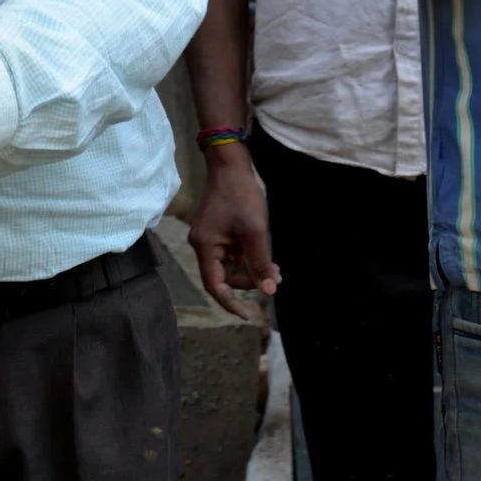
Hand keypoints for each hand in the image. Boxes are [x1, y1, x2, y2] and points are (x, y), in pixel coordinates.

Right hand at [186, 145, 278, 319]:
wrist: (232, 165)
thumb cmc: (241, 196)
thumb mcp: (255, 232)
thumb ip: (259, 263)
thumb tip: (268, 292)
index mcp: (206, 246)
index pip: (215, 285)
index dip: (231, 302)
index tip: (249, 315)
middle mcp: (204, 245)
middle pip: (226, 276)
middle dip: (251, 280)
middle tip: (276, 277)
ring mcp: (210, 237)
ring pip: (231, 266)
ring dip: (252, 269)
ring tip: (276, 268)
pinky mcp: (218, 231)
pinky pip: (233, 253)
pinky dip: (249, 257)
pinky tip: (266, 256)